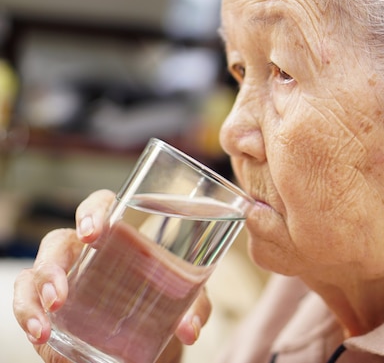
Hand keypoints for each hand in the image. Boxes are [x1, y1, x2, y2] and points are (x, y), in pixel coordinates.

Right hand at [13, 189, 211, 362]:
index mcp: (120, 234)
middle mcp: (85, 251)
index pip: (101, 206)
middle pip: (59, 241)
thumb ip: (196, 306)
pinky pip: (26, 302)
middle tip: (61, 291)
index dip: (93, 211)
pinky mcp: (48, 307)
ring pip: (36, 272)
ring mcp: (63, 279)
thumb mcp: (187, 299)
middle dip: (54, 262)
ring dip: (37, 292)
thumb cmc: (168, 302)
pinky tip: (40, 332)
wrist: (152, 339)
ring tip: (50, 316)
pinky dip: (28, 315)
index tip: (93, 232)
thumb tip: (190, 328)